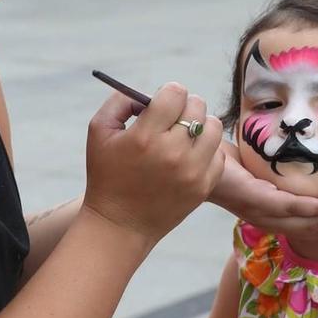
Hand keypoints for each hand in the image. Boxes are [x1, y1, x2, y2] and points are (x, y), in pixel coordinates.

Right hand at [85, 83, 224, 241]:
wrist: (119, 225)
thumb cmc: (107, 175)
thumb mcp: (99, 131)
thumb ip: (120, 101)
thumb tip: (146, 93)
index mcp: (145, 136)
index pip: (176, 93)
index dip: (168, 93)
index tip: (162, 104)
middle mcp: (172, 152)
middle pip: (197, 106)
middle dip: (184, 107)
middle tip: (172, 119)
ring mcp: (192, 171)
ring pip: (214, 127)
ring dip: (200, 126)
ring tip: (184, 136)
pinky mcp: (203, 186)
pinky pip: (218, 154)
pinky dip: (206, 151)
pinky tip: (189, 157)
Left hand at [212, 145, 317, 237]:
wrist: (197, 158)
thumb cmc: (227, 161)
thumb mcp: (263, 165)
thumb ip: (285, 166)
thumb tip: (307, 147)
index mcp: (274, 216)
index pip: (317, 225)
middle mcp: (272, 221)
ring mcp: (266, 214)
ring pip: (314, 221)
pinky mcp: (260, 203)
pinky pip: (297, 209)